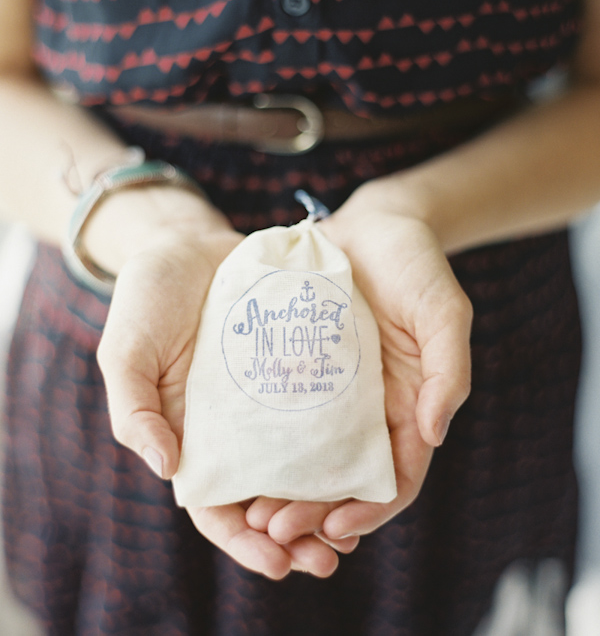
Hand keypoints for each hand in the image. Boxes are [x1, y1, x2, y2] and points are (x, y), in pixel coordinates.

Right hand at [94, 188, 349, 578]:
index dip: (243, 542)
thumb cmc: (147, 300)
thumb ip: (135, 410)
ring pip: (302, 465)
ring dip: (327, 499)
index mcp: (190, 438)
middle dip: (297, 534)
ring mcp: (269, 401)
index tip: (277, 563)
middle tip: (331, 557)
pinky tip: (369, 457)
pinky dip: (342, 442)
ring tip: (360, 520)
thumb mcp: (126, 352)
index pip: (215, 509)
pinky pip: (324, 412)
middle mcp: (235, 430)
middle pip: (267, 498)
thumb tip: (167, 467)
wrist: (188, 244)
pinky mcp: (297, 368)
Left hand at [245, 187, 471, 544]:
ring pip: (305, 458)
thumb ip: (448, 370)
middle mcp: (366, 409)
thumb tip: (432, 434)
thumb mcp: (443, 311)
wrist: (371, 222)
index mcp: (407, 406)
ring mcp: (328, 391)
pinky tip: (236, 458)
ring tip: (249, 512)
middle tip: (274, 529)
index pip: (395, 477)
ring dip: (282, 491)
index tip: (338, 527)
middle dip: (314, 513)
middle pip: (342, 479)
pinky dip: (263, 446)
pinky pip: (278, 415)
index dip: (371, 509)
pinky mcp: (296, 367)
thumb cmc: (416, 265)